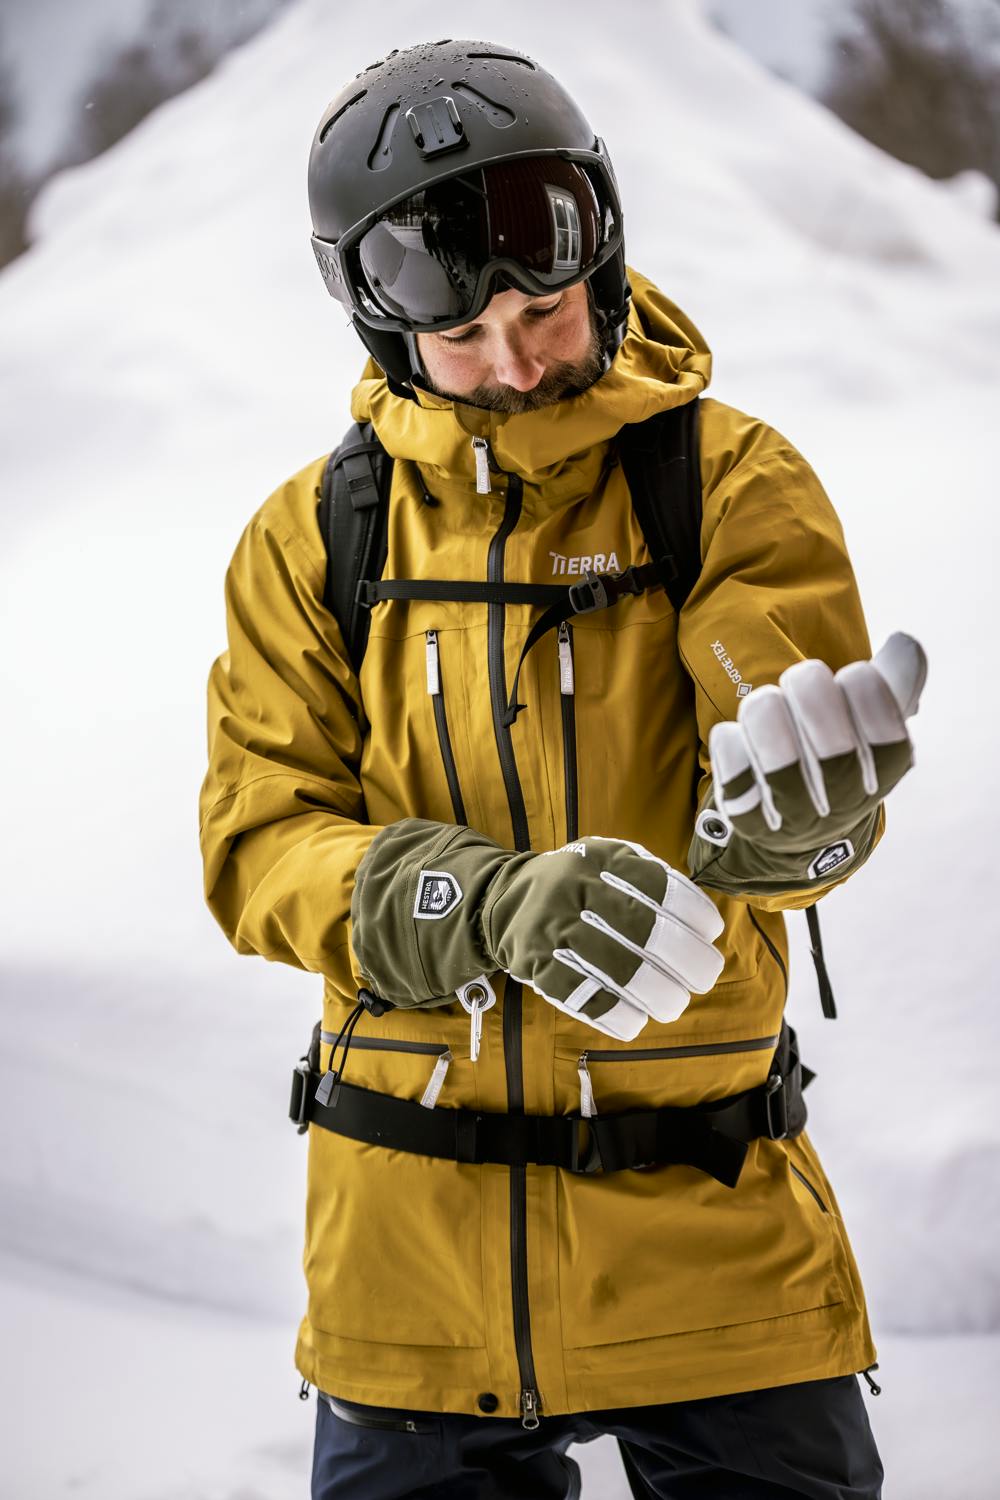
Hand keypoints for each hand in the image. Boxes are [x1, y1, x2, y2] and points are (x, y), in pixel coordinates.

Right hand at [483, 837, 724, 1039]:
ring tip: (673, 1004)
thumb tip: (702, 919)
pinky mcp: (536, 962)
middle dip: (686, 959)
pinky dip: (615, 1014)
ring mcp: (554, 927)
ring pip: (617, 967)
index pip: (659, 886)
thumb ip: (647, 877)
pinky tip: (635, 1021)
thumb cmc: (576, 885)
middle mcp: (576, 888)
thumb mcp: (605, 860)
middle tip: (703, 977)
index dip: (693, 914)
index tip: (710, 935)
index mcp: (601, 859)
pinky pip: (582, 994)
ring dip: (656, 993)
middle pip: (645, 930)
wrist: (501, 898)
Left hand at [700, 633, 926, 875]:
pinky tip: (737, 737)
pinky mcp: (748, 818)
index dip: (864, 686)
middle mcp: (844, 799)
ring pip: (775, 748)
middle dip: (808, 688)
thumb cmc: (837, 758)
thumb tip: (905, 643)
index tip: (852, 676)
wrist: (797, 831)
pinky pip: (731, 765)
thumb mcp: (873, 726)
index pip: (884, 727)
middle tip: (801, 680)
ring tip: (764, 704)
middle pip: (828, 735)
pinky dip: (729, 740)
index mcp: (884, 770)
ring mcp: (794, 814)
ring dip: (765, 709)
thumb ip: (892, 683)